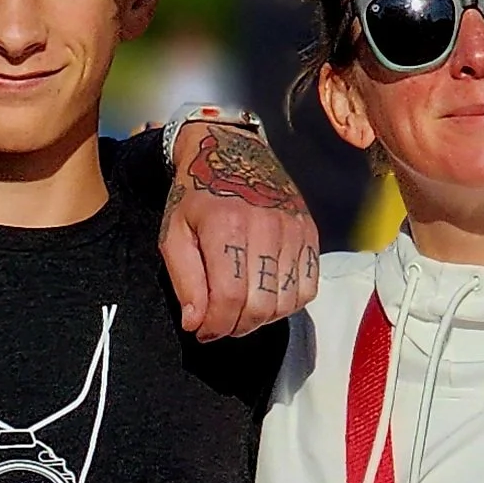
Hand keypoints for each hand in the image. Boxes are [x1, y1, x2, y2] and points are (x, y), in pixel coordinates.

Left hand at [160, 114, 320, 339]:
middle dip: (236, 326)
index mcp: (227, 226)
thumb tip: (197, 323)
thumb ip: (184, 281)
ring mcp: (294, 230)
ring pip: (287, 302)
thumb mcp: (173, 234)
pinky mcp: (310, 233)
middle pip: (261, 306)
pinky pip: (308, 288)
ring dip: (262, 318)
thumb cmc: (196, 195)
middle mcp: (267, 227)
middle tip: (221, 322)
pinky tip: (266, 296)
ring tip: (241, 309)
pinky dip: (288, 303)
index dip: (215, 326)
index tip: (203, 331)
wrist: (231, 151)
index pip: (230, 298)